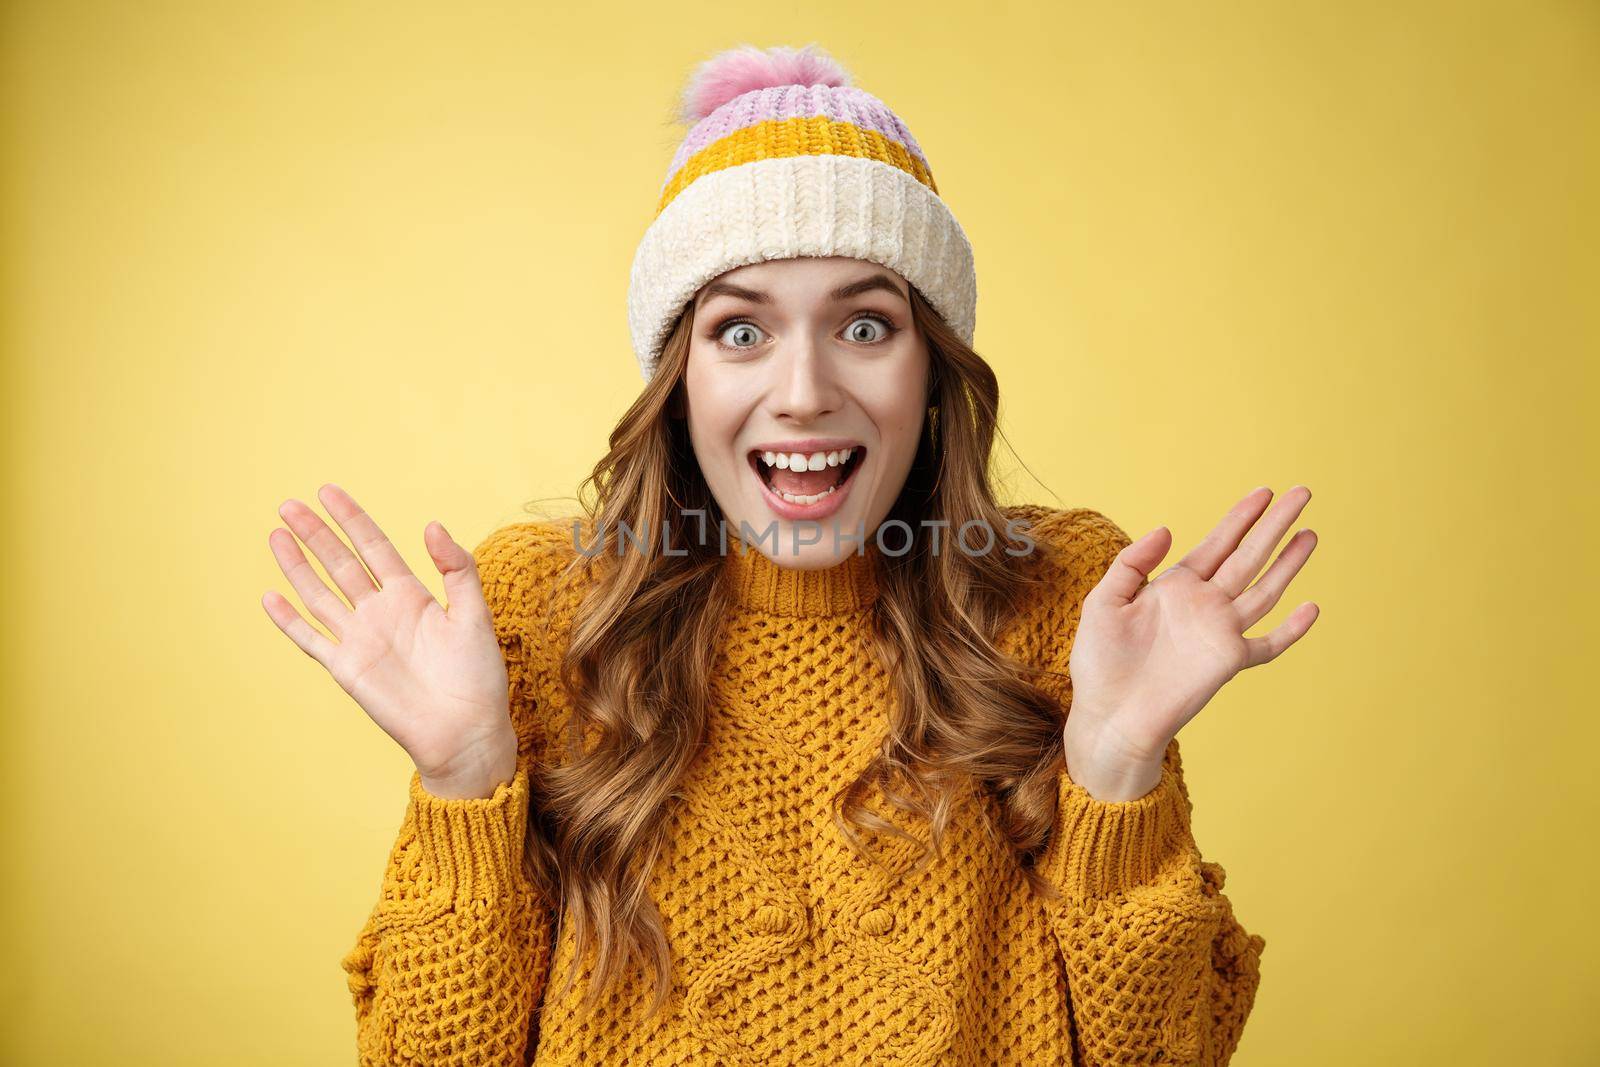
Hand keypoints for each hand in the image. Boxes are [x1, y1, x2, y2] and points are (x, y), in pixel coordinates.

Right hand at [262, 484, 516, 798]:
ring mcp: (360, 639)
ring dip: (298, 566)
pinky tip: (270, 597)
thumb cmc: (478, 676)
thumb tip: (432, 525)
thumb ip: (457, 569)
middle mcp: (380, 612)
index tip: (329, 491)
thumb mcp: (474, 614)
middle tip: (289, 504)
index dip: (352, 518)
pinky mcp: (347, 668)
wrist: (466, 730)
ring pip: (320, 594)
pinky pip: (311, 640)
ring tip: (276, 535)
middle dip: (316, 533)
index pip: (374, 546)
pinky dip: (289, 620)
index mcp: (411, 596)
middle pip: (340, 563)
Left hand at [1064, 486, 1318, 800]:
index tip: (1263, 492)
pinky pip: (1267, 645)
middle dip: (1273, 525)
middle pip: (1248, 556)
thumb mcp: (1104, 603)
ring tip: (1309, 534)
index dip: (1240, 517)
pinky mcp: (1227, 663)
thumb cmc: (1100, 663)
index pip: (1216, 544)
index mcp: (1175, 587)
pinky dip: (1290, 629)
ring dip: (1287, 563)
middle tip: (1300, 493)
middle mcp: (1203, 605)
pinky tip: (1311, 608)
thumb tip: (1167, 529)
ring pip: (1264, 590)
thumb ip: (1132, 564)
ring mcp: (1218, 632)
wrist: (1108, 716)